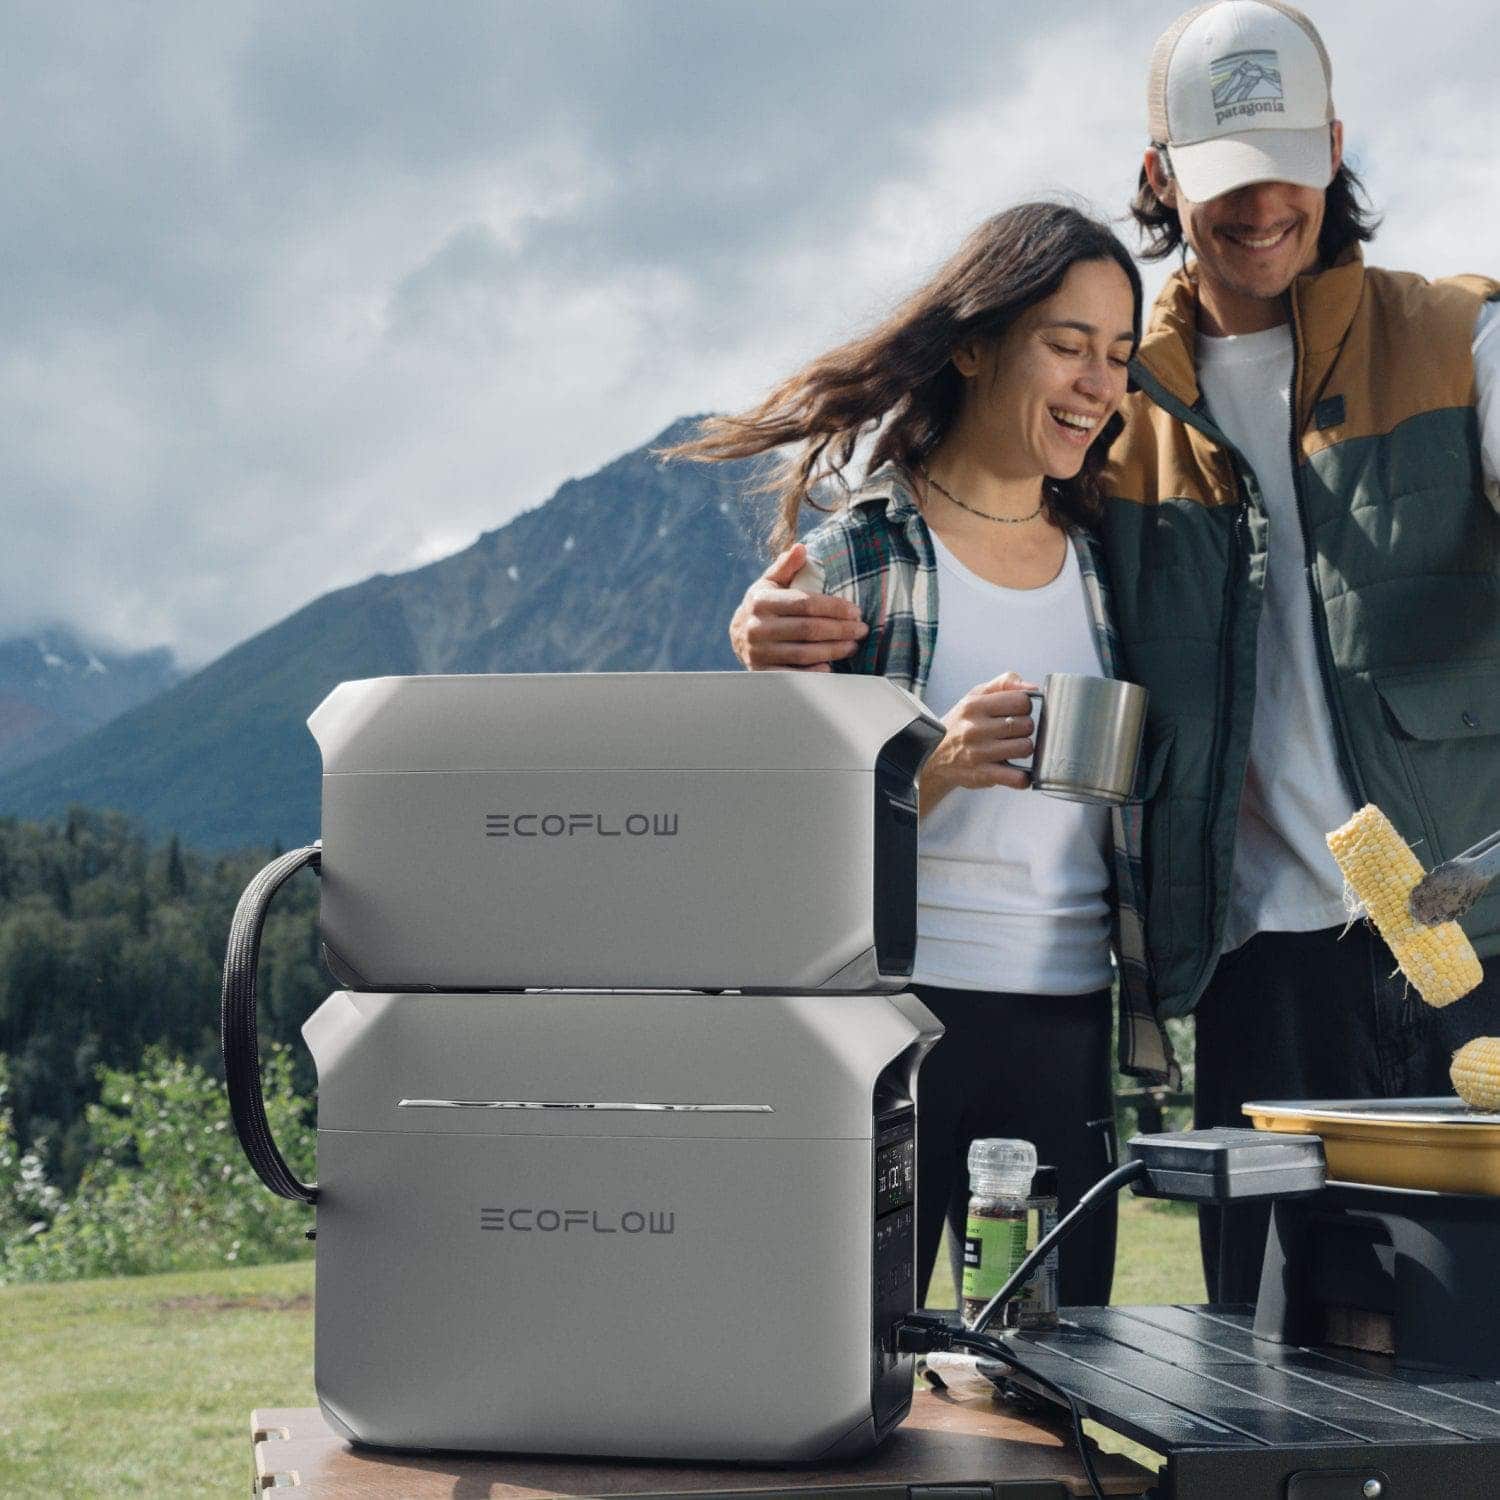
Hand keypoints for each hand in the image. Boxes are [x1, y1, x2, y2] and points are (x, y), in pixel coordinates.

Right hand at [729, 542, 868, 671]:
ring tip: (853, 645)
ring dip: (834, 650)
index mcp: (762, 601)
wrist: (737, 636)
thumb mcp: (770, 582)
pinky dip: (814, 672)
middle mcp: (757, 627)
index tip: (855, 611)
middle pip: (809, 629)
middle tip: (861, 630)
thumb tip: (801, 548)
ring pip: (805, 653)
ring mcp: (759, 652)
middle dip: (840, 630)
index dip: (834, 608)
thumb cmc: (763, 605)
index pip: (805, 603)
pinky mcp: (762, 672)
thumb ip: (786, 566)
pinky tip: (831, 666)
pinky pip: (793, 675)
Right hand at [920, 673, 1036, 811]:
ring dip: (1022, 749)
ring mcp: (979, 753)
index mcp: (974, 706)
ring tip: (1010, 748)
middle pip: (1026, 725)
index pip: (1021, 701)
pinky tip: (1015, 772)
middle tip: (1012, 732)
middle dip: (1024, 728)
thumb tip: (1032, 687)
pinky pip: (1016, 778)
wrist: (932, 757)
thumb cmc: (959, 725)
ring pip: (1025, 748)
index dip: (1023, 707)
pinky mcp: (982, 775)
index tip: (1016, 712)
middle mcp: (975, 729)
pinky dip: (1021, 777)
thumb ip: (1004, 683)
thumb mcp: (975, 696)